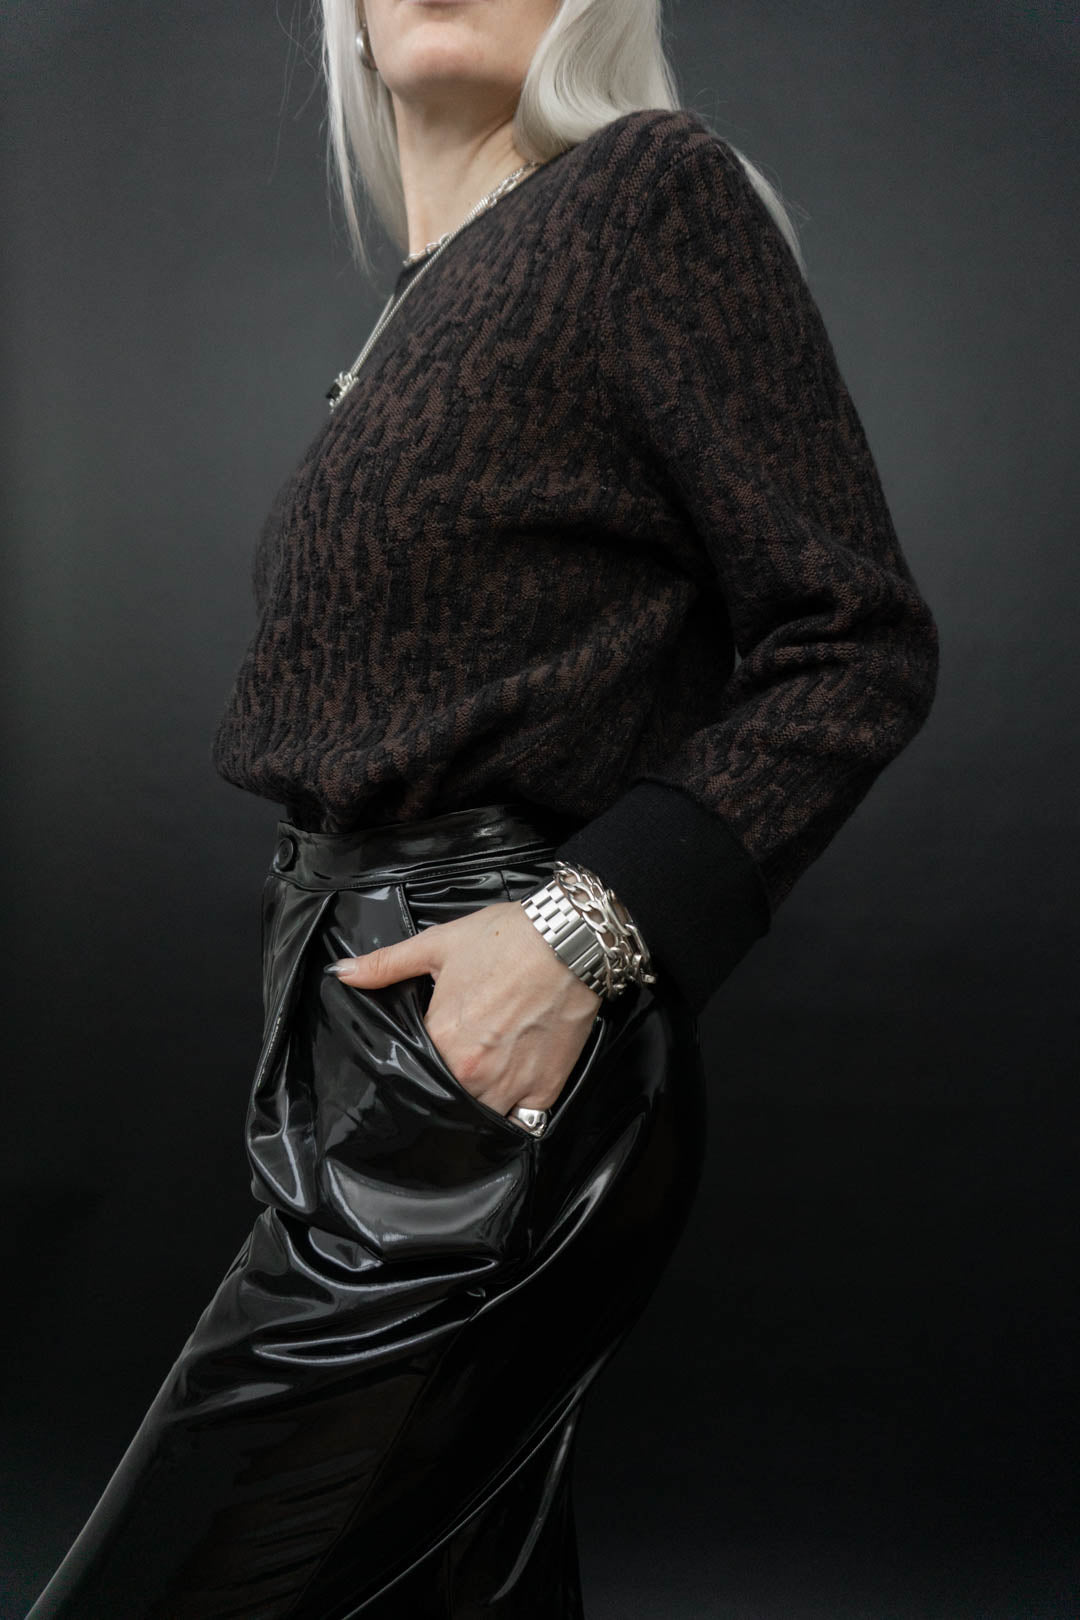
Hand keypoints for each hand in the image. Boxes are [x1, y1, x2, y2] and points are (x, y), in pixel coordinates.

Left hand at [327, 900, 601, 1116]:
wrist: (572, 940)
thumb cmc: (508, 939)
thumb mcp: (438, 944)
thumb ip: (386, 965)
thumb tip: (342, 972)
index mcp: (442, 1039)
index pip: (410, 1071)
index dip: (412, 1064)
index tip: (421, 1054)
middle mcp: (473, 1072)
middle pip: (443, 1099)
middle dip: (441, 1087)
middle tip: (451, 1065)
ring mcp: (512, 1086)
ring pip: (479, 1118)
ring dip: (474, 1104)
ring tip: (477, 1083)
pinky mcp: (546, 1090)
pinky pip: (521, 1123)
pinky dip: (512, 1114)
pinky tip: (508, 1093)